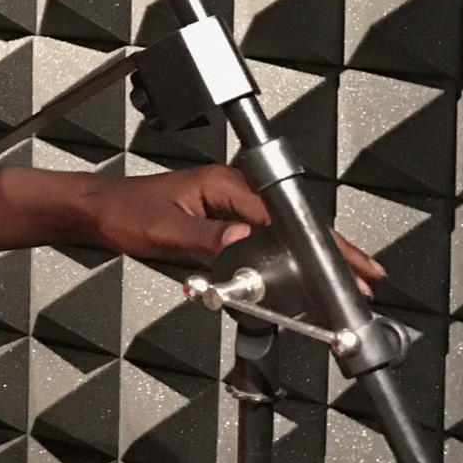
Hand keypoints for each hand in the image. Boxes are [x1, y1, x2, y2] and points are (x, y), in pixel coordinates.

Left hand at [82, 164, 385, 292]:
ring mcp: (230, 203)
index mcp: (224, 185)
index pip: (285, 215)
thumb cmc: (124, 213)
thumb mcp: (164, 229)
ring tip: (345, 277)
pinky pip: (269, 234)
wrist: (100, 210)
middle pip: (296, 220)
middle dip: (333, 249)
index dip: (318, 243)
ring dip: (317, 253)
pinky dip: (293, 253)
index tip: (342, 262)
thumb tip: (242, 242)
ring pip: (287, 228)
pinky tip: (307, 269)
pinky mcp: (225, 217)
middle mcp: (232, 189)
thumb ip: (206, 236)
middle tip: (362, 276)